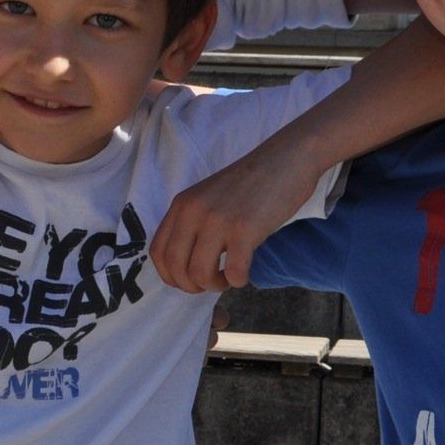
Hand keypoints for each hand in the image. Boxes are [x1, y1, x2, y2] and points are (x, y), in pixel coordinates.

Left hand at [152, 134, 327, 293]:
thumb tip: (185, 264)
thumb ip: (192, 222)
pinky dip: (238, 281)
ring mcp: (218, 220)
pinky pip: (233, 272)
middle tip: (210, 284)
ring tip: (228, 278)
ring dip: (214, 286)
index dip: (170, 276)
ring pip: (199, 274)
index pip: (157, 252)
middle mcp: (194, 212)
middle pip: (176, 268)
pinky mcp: (245, 229)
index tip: (187, 282)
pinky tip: (244, 272)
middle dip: (191, 286)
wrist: (286, 159)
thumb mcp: (208, 197)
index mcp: (182, 205)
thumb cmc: (251, 183)